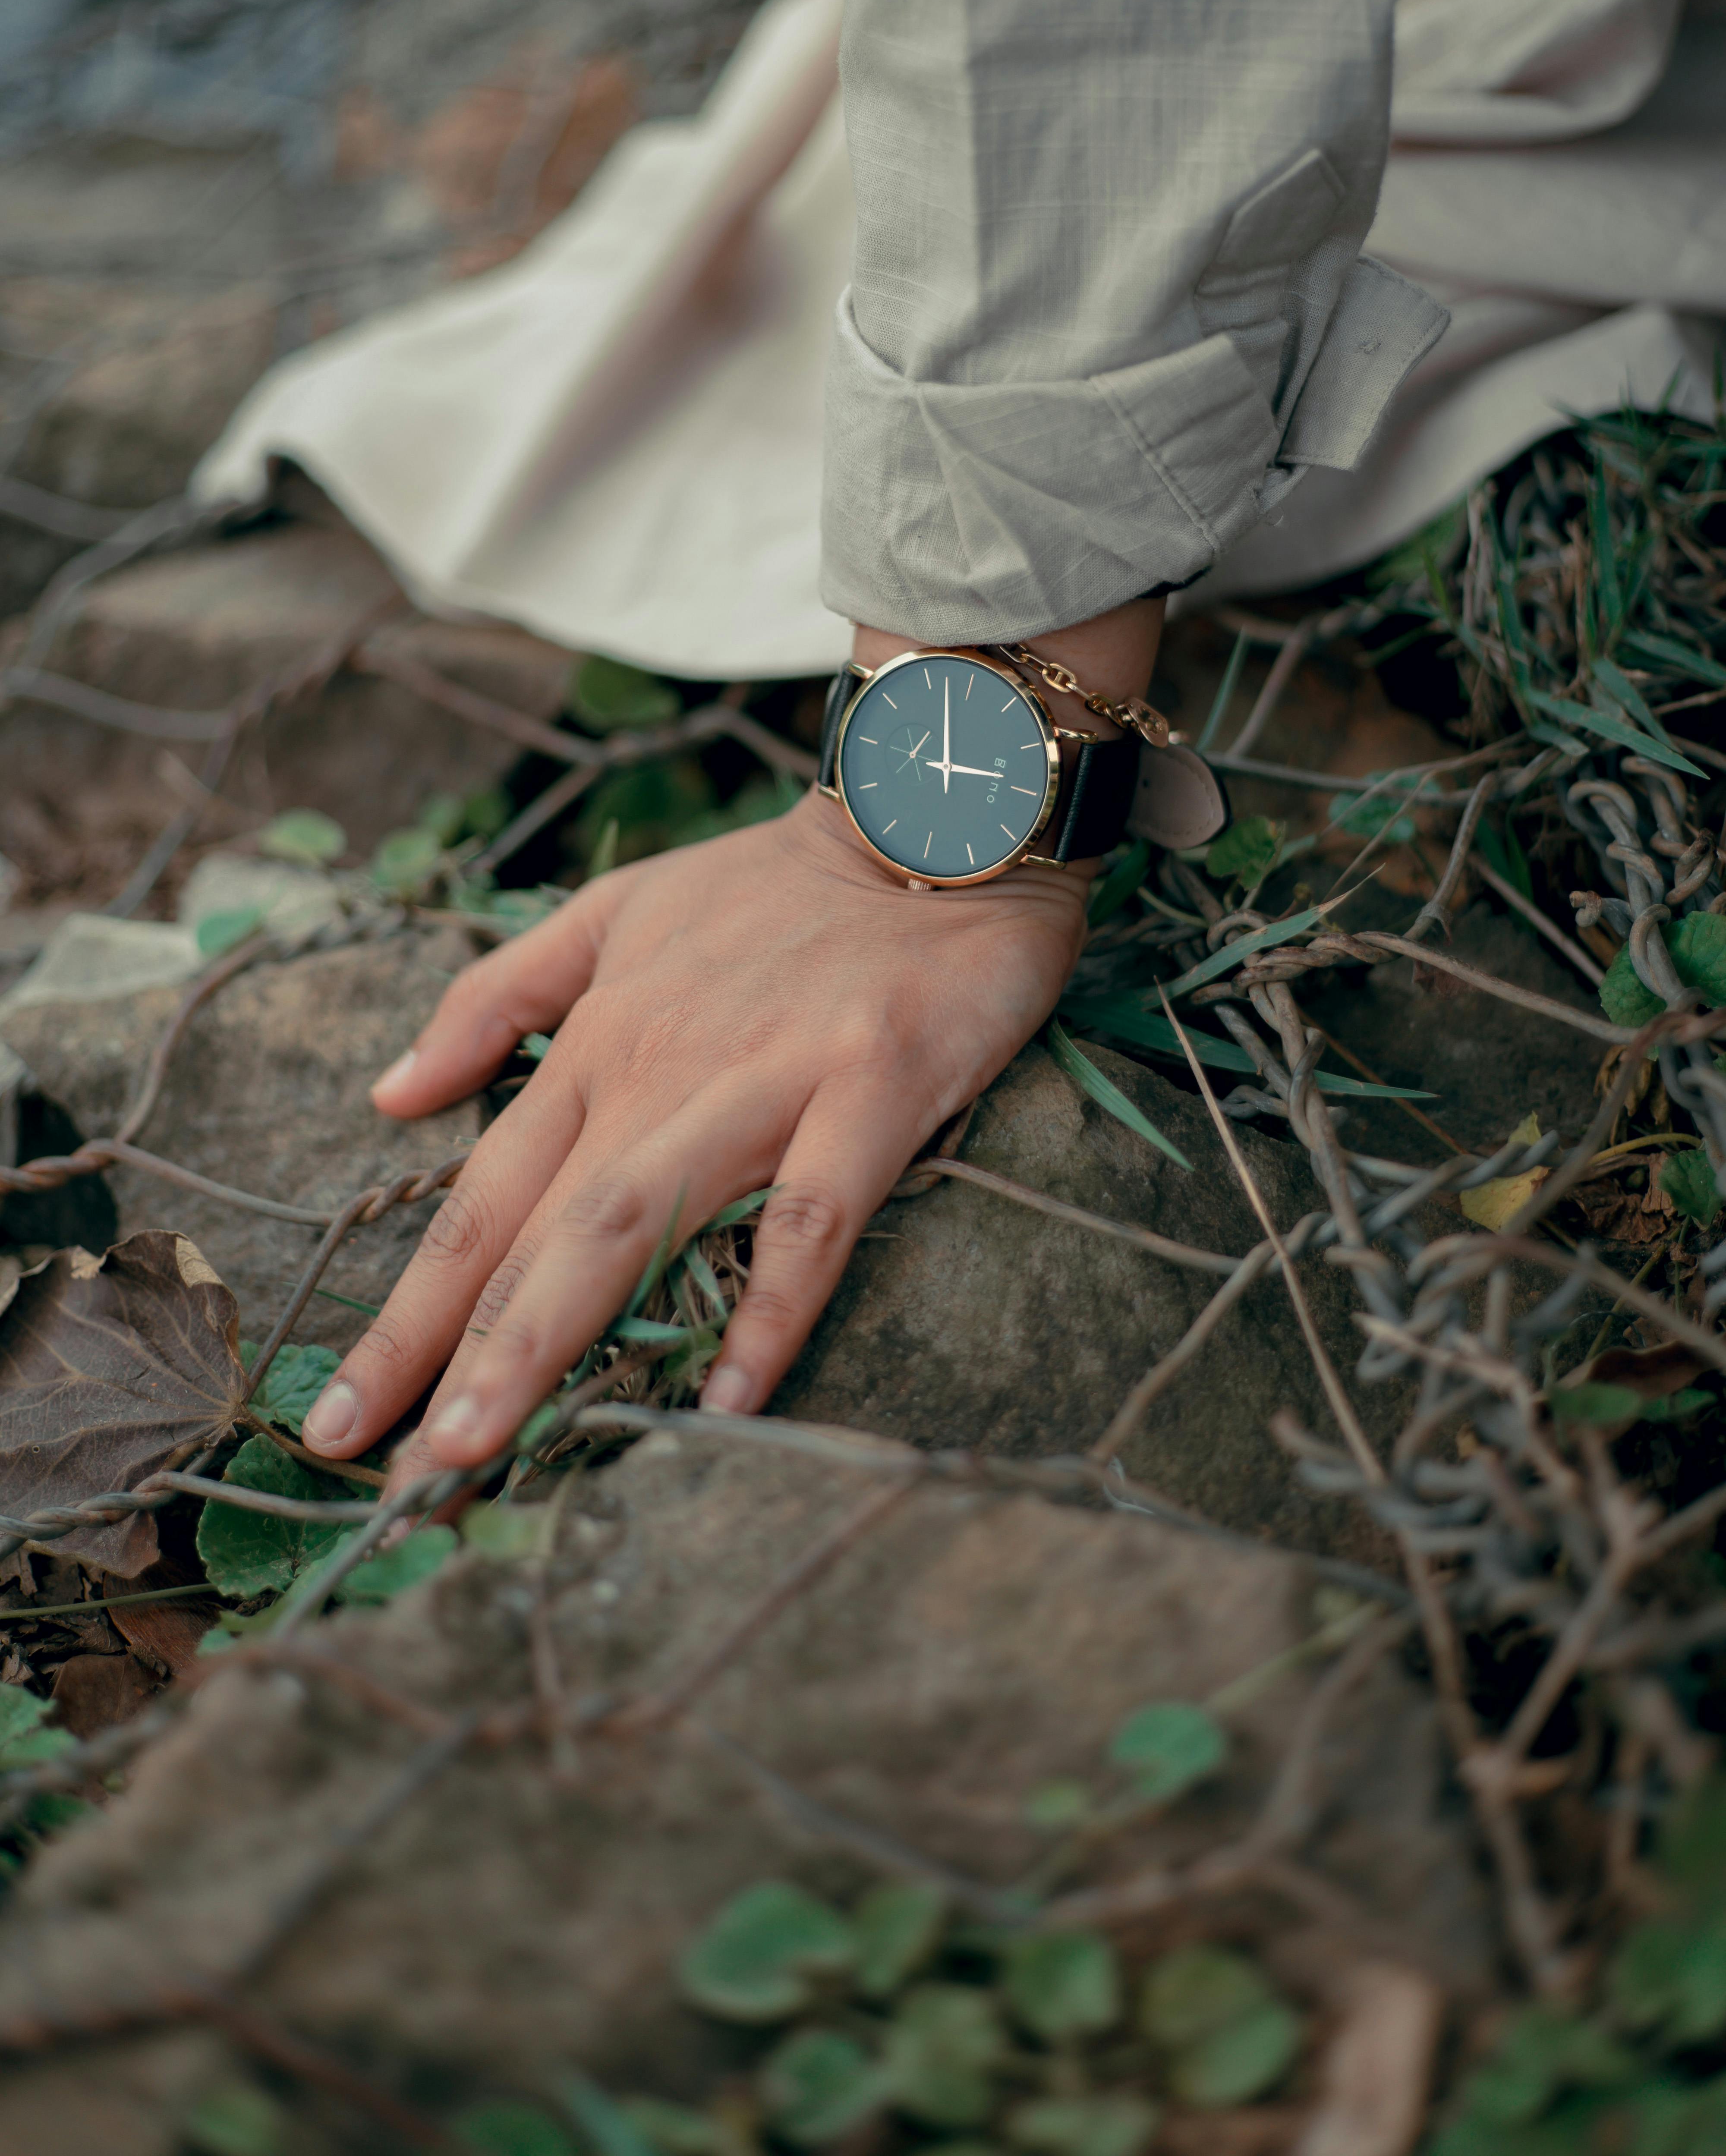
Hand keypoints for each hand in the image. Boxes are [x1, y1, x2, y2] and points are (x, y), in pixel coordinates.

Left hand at [300, 790, 1088, 1489]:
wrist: (932, 810)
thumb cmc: (775, 884)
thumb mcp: (612, 911)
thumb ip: (501, 994)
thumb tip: (391, 1090)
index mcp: (598, 1042)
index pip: (479, 1200)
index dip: (406, 1316)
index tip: (340, 1421)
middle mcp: (659, 1068)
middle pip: (537, 1231)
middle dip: (454, 1356)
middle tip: (398, 1482)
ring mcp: (766, 1076)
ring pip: (636, 1220)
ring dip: (555, 1336)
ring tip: (491, 1447)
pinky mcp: (871, 1082)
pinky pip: (811, 1212)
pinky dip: (770, 1304)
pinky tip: (729, 1400)